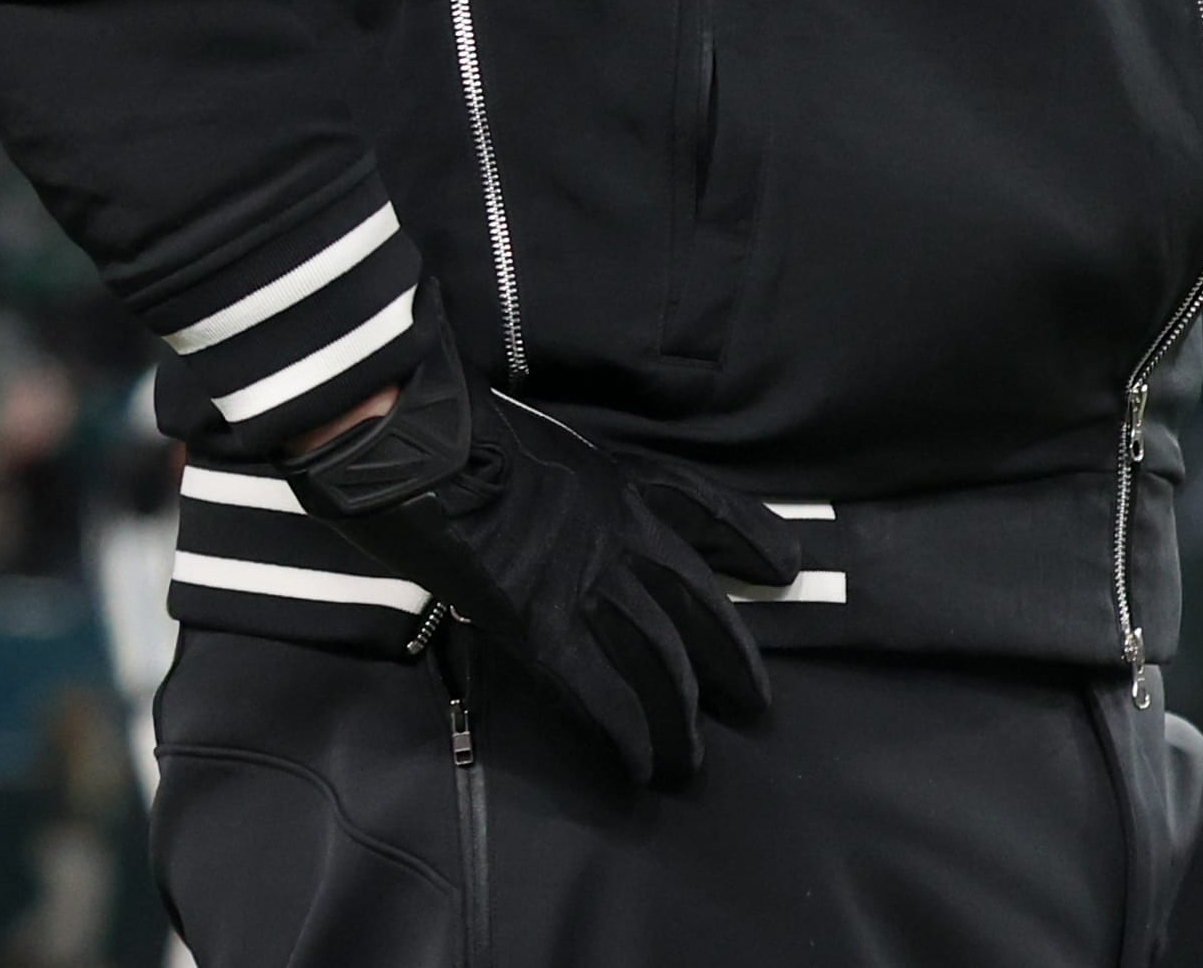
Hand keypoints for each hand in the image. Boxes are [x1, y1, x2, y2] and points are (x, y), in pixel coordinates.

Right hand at [286, 315, 793, 784]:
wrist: (416, 445)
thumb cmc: (464, 434)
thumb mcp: (542, 443)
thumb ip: (565, 484)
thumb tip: (558, 516)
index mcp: (623, 479)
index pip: (709, 509)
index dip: (753, 538)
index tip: (786, 566)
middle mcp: (622, 532)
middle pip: (696, 603)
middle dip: (730, 658)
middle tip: (754, 702)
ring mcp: (586, 580)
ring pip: (657, 658)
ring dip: (678, 716)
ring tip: (690, 762)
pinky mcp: (542, 626)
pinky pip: (598, 691)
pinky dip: (626, 735)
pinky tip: (639, 768)